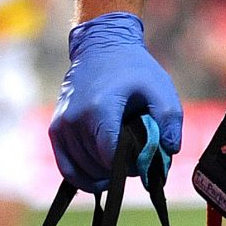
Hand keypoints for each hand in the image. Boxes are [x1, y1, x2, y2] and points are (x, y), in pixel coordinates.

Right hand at [49, 12, 183, 190]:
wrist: (100, 47)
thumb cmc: (133, 69)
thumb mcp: (160, 88)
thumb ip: (170, 121)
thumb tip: (170, 151)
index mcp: (99, 109)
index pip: (110, 157)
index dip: (130, 166)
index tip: (144, 160)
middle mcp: (74, 120)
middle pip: (97, 165)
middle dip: (119, 169)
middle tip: (136, 158)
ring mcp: (61, 126)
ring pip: (81, 170)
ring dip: (103, 173)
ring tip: (122, 160)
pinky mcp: (56, 130)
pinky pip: (66, 167)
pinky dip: (82, 177)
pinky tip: (101, 178)